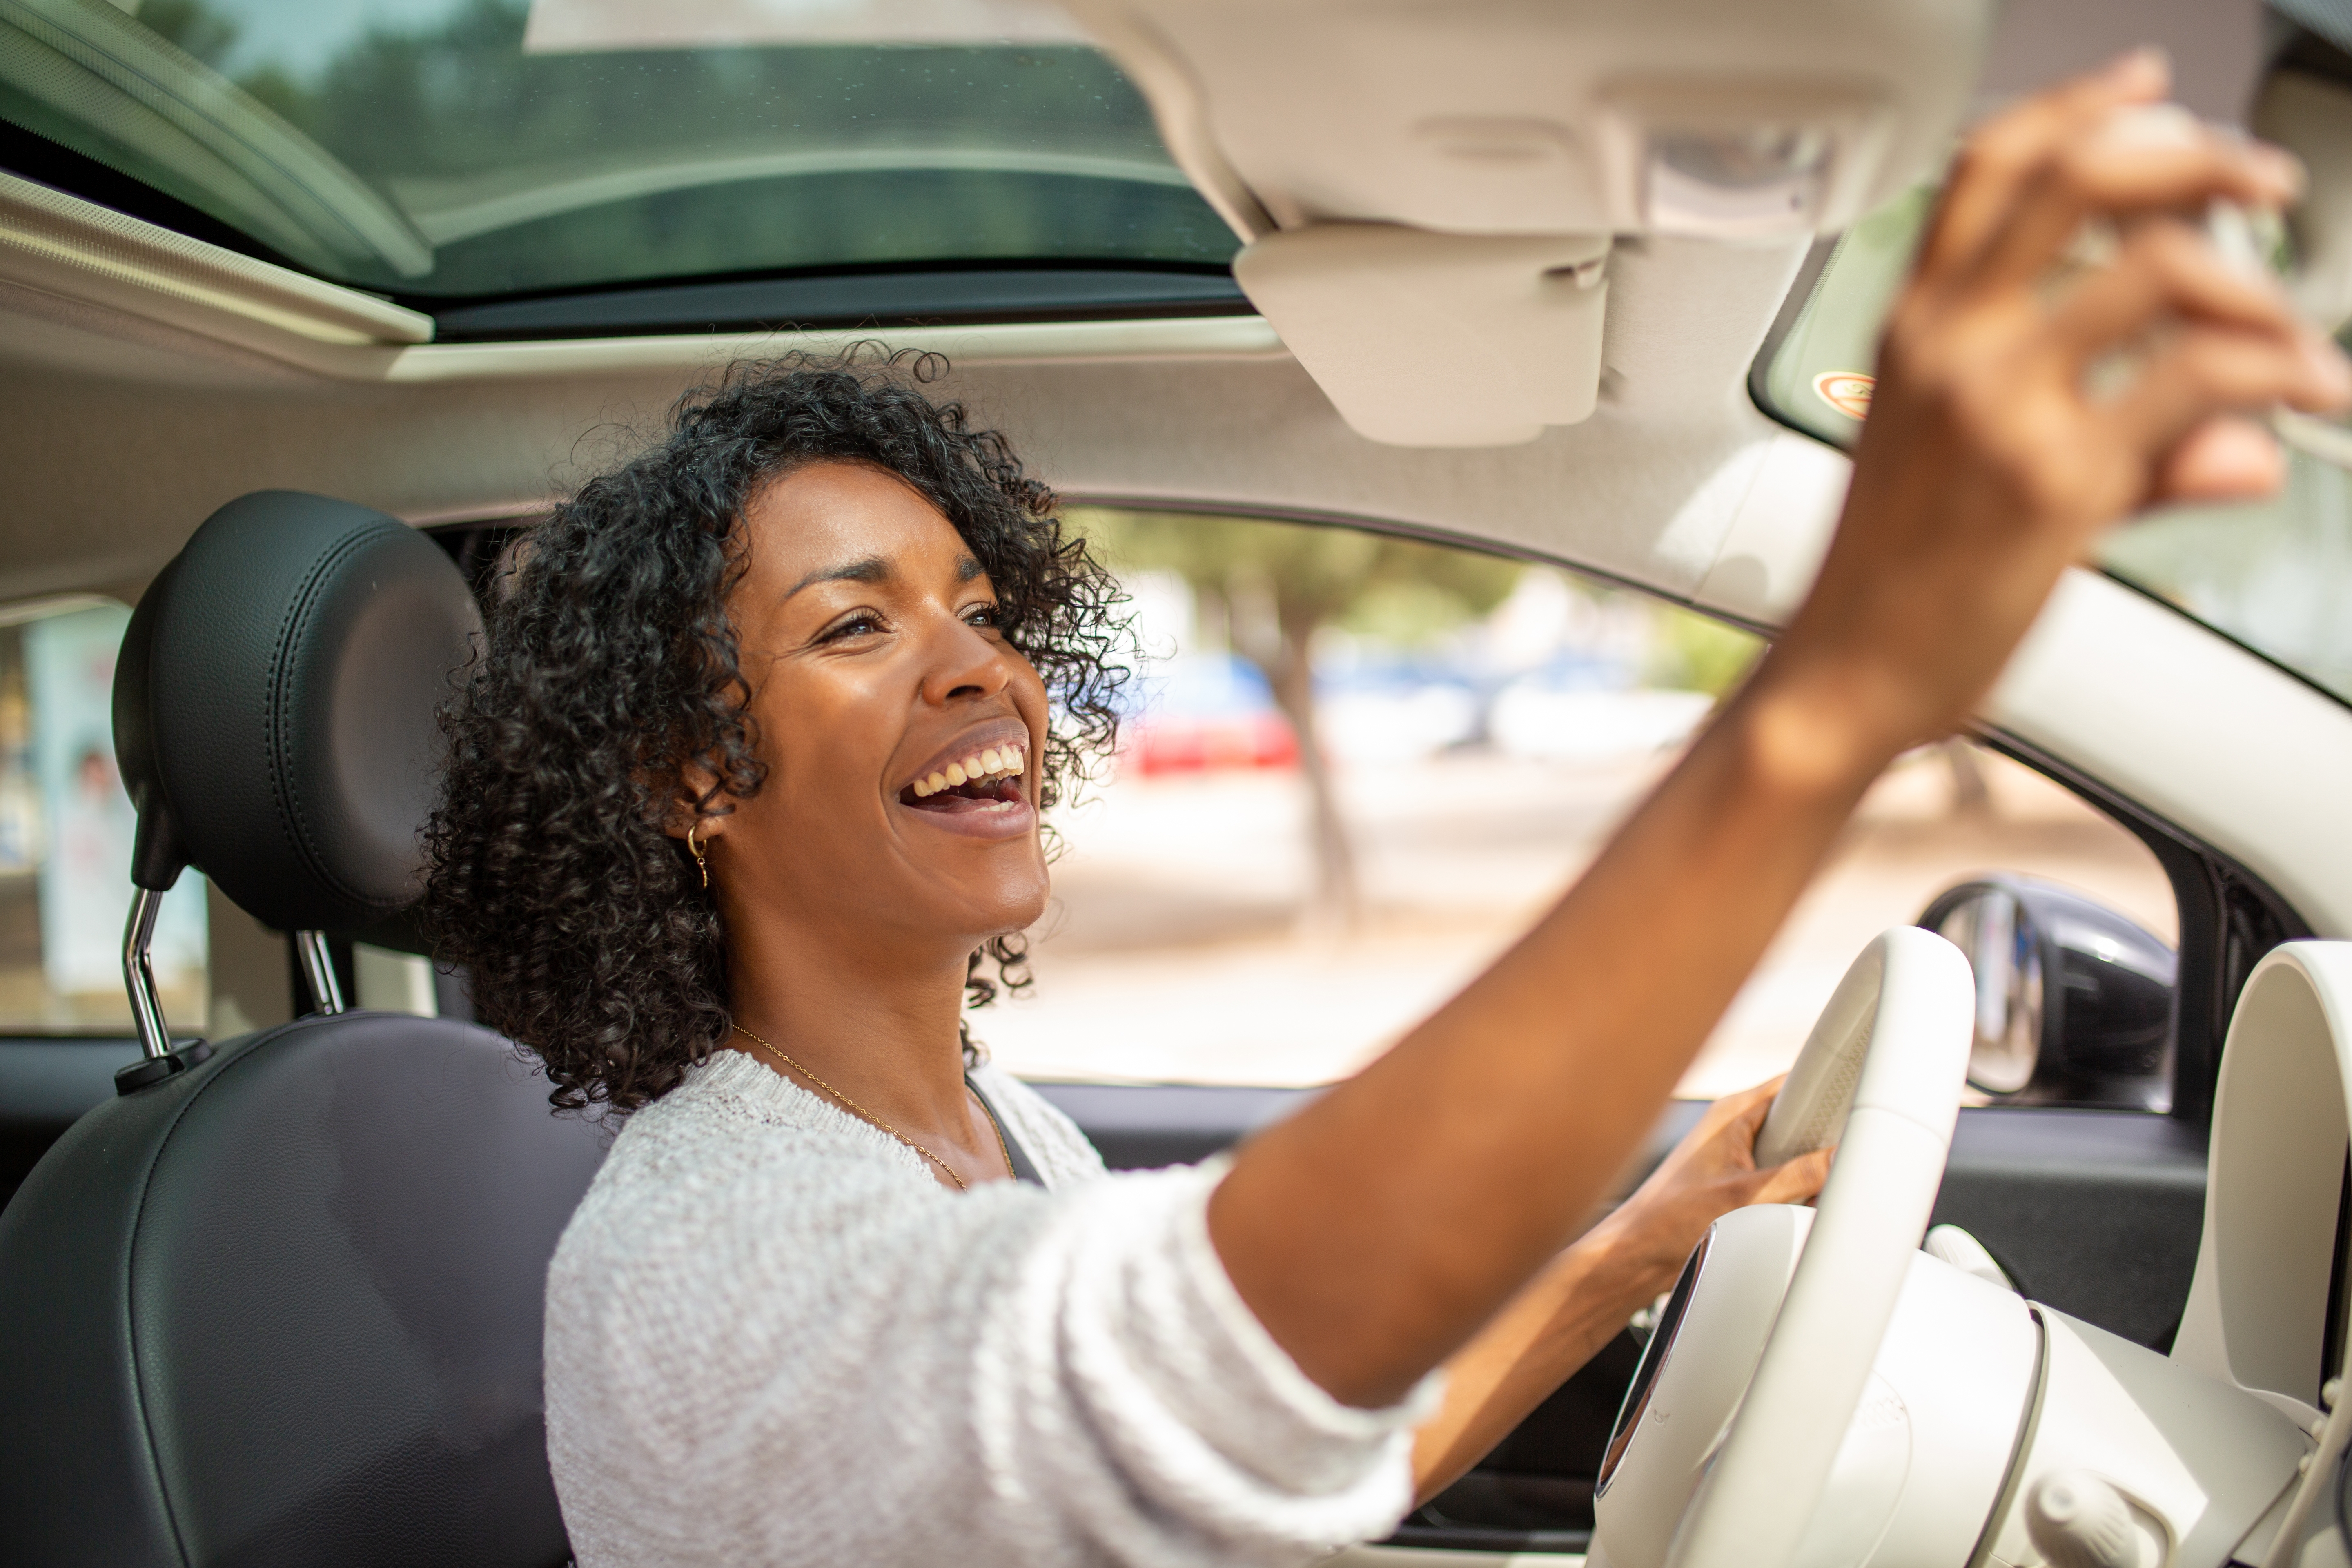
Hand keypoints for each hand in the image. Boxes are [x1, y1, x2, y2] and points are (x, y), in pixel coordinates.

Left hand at [1593, 1078, 1832, 1301]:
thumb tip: (1840, 1157)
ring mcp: (1737, 1153)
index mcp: (1734, 1112)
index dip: (1830, 1089)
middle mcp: (1736, 1126)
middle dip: (1824, 1141)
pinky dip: (1795, 1191)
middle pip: (1800, 1121)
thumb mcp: (1745, 1197)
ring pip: (1794, 1153)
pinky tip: (1799, 1208)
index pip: (1795, 1083)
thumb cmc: (1671, 1218)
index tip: (1859, 1103)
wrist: (1640, 1252)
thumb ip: (1797, 1176)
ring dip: (1810, 1172)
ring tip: (1817, 1191)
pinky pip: (1782, 1177)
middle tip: (1843, 1161)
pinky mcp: (1738, 1180)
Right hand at [1763, 49, 2351, 777]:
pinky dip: (2279, 374)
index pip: (1990, 168)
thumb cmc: (1890, 582)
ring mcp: (2002, 406)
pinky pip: (2200, 380)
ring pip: (2160, 266)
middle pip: (2079, 178)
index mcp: (1914, 330)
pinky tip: (2304, 400)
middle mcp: (1951, 349)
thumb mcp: (1971, 477)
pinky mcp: (2058, 478)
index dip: (2077, 102)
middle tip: (2261, 182)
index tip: (2148, 83)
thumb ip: (2121, 446)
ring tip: (2294, 340)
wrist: (1845, 678)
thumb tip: (2249, 447)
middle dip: (2196, 156)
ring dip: (2258, 287)